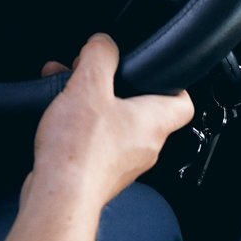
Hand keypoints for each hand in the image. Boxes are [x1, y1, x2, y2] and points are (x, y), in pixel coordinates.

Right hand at [26, 34, 193, 209]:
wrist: (59, 198)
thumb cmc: (79, 151)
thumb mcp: (88, 86)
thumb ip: (100, 56)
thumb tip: (103, 43)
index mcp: (153, 122)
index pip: (183, 102)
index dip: (172, 82)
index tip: (154, 70)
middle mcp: (145, 146)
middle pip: (141, 110)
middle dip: (114, 88)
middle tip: (93, 75)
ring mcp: (123, 164)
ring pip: (114, 125)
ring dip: (92, 105)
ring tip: (66, 91)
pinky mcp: (100, 175)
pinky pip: (96, 143)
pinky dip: (80, 127)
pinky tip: (57, 119)